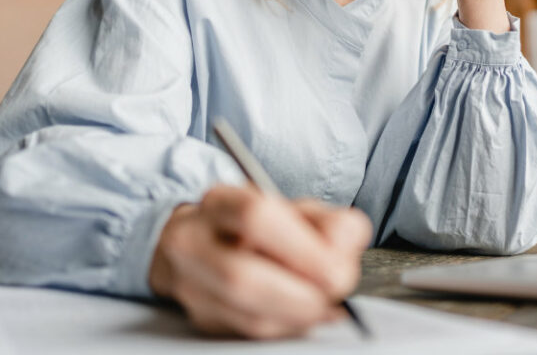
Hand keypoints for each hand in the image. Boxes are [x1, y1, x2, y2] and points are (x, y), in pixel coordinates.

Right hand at [149, 186, 371, 338]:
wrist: (209, 242)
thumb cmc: (261, 225)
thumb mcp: (297, 209)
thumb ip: (329, 223)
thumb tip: (346, 249)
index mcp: (219, 202)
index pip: (255, 217)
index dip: (301, 249)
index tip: (338, 268)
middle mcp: (193, 242)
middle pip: (242, 276)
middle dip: (301, 294)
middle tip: (336, 292)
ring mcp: (191, 286)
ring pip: (245, 315)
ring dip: (298, 315)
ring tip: (326, 304)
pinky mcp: (202, 319)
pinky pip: (249, 334)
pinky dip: (288, 328)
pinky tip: (309, 315)